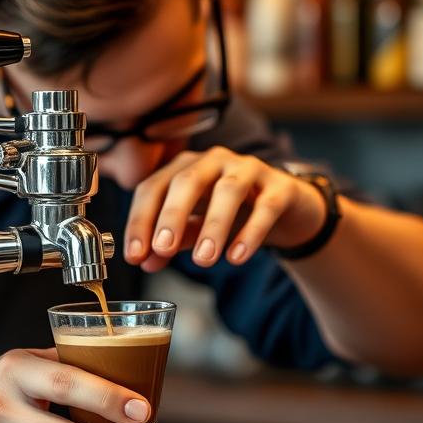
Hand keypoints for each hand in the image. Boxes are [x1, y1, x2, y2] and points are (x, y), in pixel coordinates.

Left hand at [124, 147, 325, 271]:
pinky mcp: (281, 187)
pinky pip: (265, 207)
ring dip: (212, 226)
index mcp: (185, 167)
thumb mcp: (198, 227)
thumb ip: (173, 241)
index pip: (153, 188)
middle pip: (186, 181)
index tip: (134, 255)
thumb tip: (146, 261)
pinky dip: (251, 232)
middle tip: (163, 248)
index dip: (140, 220)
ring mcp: (249, 169)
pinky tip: (237, 256)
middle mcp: (214, 161)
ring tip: (204, 260)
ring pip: (227, 191)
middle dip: (171, 215)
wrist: (288, 208)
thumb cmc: (234, 213)